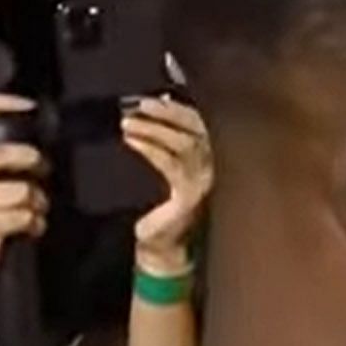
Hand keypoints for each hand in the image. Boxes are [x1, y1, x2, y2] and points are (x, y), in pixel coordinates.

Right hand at [0, 95, 48, 296]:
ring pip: (20, 189)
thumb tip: (37, 137)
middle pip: (2, 151)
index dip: (1, 103)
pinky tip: (28, 229)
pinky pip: (23, 216)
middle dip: (34, 161)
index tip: (30, 107)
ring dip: (38, 202)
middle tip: (43, 171)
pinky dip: (35, 224)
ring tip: (33, 211)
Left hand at [126, 98, 212, 274]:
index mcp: (212, 159)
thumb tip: (154, 113)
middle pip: (197, 129)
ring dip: (154, 129)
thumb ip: (169, 146)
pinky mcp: (191, 194)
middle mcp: (216, 167)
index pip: (201, 124)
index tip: (153, 100)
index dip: (178, 110)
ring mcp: (206, 181)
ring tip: (128, 123)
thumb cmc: (165, 209)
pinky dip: (151, 149)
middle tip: (142, 105)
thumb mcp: (170, 171)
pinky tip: (132, 141)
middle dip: (169, 114)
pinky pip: (171, 164)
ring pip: (184, 144)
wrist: (165, 246)